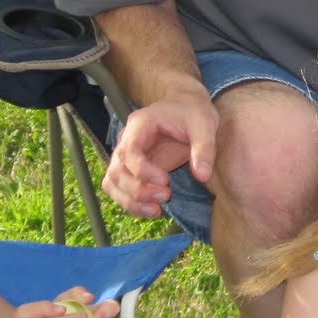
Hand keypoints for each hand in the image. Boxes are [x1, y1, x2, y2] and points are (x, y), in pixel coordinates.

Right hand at [102, 93, 218, 217]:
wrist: (186, 107)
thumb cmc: (193, 113)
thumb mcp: (204, 125)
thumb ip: (204, 149)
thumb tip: (202, 176)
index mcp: (140, 125)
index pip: (129, 151)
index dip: (143, 170)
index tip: (165, 182)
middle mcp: (126, 140)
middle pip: (117, 170)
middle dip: (138, 190)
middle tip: (166, 196)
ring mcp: (126, 156)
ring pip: (112, 183)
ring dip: (131, 201)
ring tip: (157, 210)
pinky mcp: (131, 169)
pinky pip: (119, 189)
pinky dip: (131, 203)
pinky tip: (153, 210)